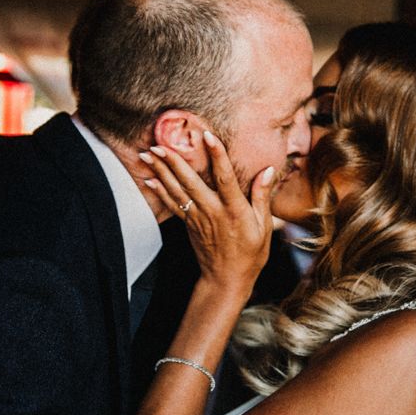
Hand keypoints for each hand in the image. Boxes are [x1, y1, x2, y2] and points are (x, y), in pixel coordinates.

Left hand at [141, 131, 275, 299]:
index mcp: (234, 210)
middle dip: (174, 161)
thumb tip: (267, 170)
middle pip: (191, 182)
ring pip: (177, 190)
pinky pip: (172, 204)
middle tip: (159, 143)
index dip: (217, 155)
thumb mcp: (264, 226)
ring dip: (161, 171)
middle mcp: (213, 211)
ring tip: (148, 154)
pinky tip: (149, 178)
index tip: (207, 135)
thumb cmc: (251, 253)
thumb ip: (262, 196)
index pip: (225, 177)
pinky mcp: (189, 224)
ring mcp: (198, 218)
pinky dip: (160, 191)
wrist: (227, 279)